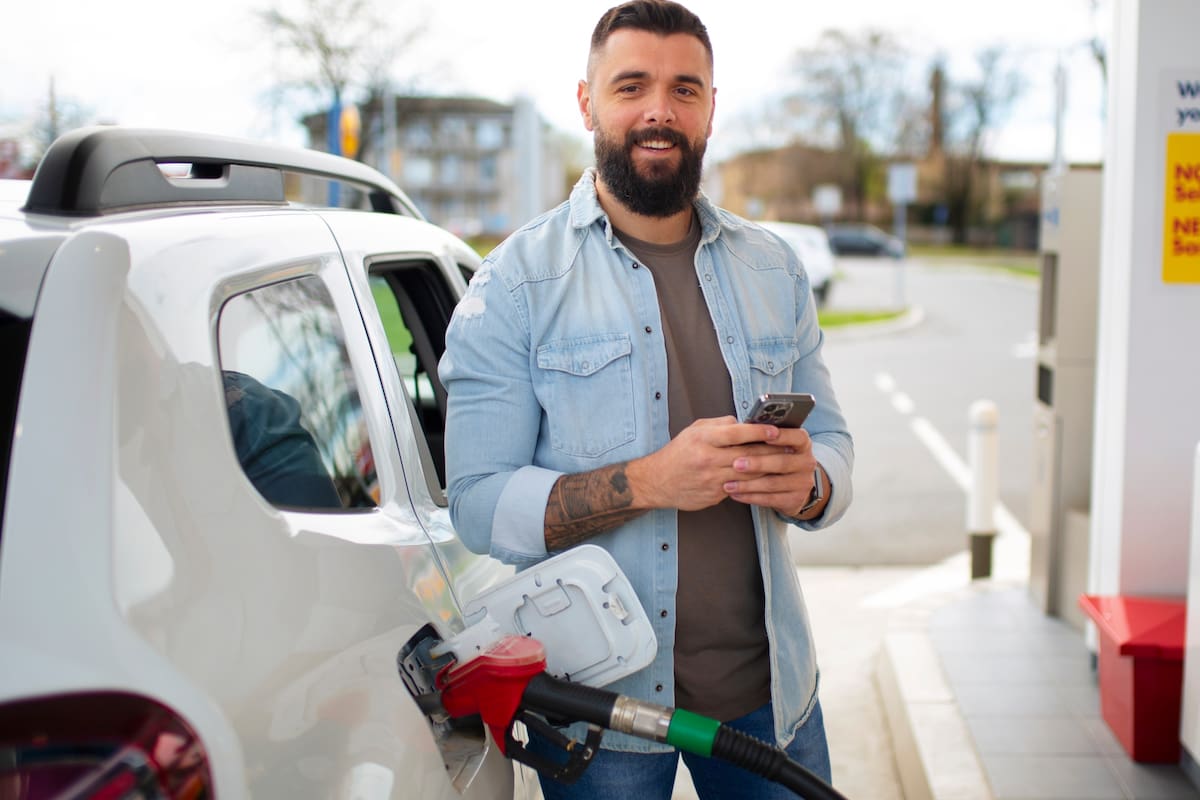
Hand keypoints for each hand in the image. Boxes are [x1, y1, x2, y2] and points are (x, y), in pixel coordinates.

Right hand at [629, 416, 787, 511]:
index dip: (759, 431)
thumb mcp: (694, 430)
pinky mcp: (714, 495)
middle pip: (747, 454)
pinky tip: (765, 478)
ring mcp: (711, 479)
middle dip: (770, 450)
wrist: (657, 481)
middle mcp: (707, 459)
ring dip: (767, 468)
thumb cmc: (678, 453)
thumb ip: (720, 424)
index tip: (775, 430)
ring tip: (782, 462)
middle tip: (788, 446)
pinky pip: (740, 488)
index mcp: (703, 439)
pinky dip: (754, 482)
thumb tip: (743, 422)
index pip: (737, 433)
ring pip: (748, 474)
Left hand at [720, 424, 819, 515]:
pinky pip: (770, 499)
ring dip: (748, 484)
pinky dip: (750, 497)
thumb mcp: (778, 445)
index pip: (796, 437)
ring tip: (729, 484)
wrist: (795, 485)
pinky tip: (735, 494)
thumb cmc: (778, 458)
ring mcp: (803, 483)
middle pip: (781, 462)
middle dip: (757, 463)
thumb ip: (764, 437)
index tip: (763, 436)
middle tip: (736, 463)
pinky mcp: (795, 500)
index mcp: (803, 444)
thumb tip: (740, 428)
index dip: (781, 436)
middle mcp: (806, 462)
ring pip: (773, 483)